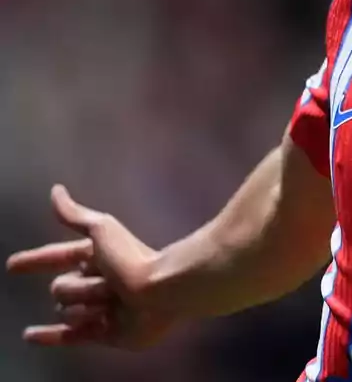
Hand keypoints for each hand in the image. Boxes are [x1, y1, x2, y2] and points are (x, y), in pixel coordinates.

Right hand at [6, 185, 178, 348]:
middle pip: (60, 287)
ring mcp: (99, 308)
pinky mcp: (104, 333)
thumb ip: (77, 215)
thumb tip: (56, 191)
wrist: (161, 291)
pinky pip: (68, 336)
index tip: (12, 265)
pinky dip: (49, 337)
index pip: (57, 256)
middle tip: (107, 285)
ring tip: (110, 303)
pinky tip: (29, 335)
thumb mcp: (103, 230)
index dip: (35, 260)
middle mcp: (97, 281)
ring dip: (84, 306)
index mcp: (97, 257)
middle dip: (79, 287)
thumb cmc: (132, 258)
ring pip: (66, 310)